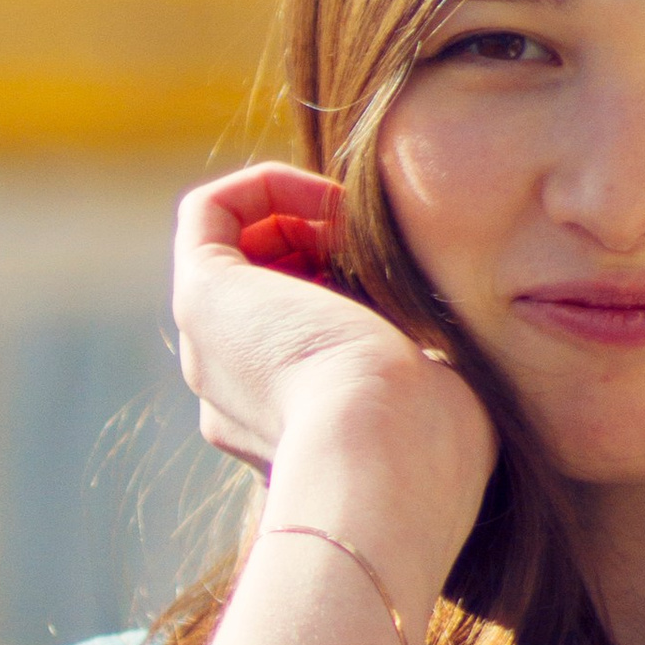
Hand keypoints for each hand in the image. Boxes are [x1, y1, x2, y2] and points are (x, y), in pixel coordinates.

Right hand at [171, 165, 492, 526]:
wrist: (383, 459)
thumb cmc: (428, 445)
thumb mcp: (438, 402)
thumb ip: (425, 379)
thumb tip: (444, 359)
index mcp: (284, 429)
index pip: (300, 339)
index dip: (346, 289)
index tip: (400, 283)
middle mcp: (232, 393)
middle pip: (264, 293)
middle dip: (318, 250)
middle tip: (375, 250)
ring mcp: (209, 346)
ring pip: (236, 254)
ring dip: (295, 216)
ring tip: (352, 225)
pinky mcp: (200, 296)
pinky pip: (209, 212)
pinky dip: (267, 185)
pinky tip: (327, 199)